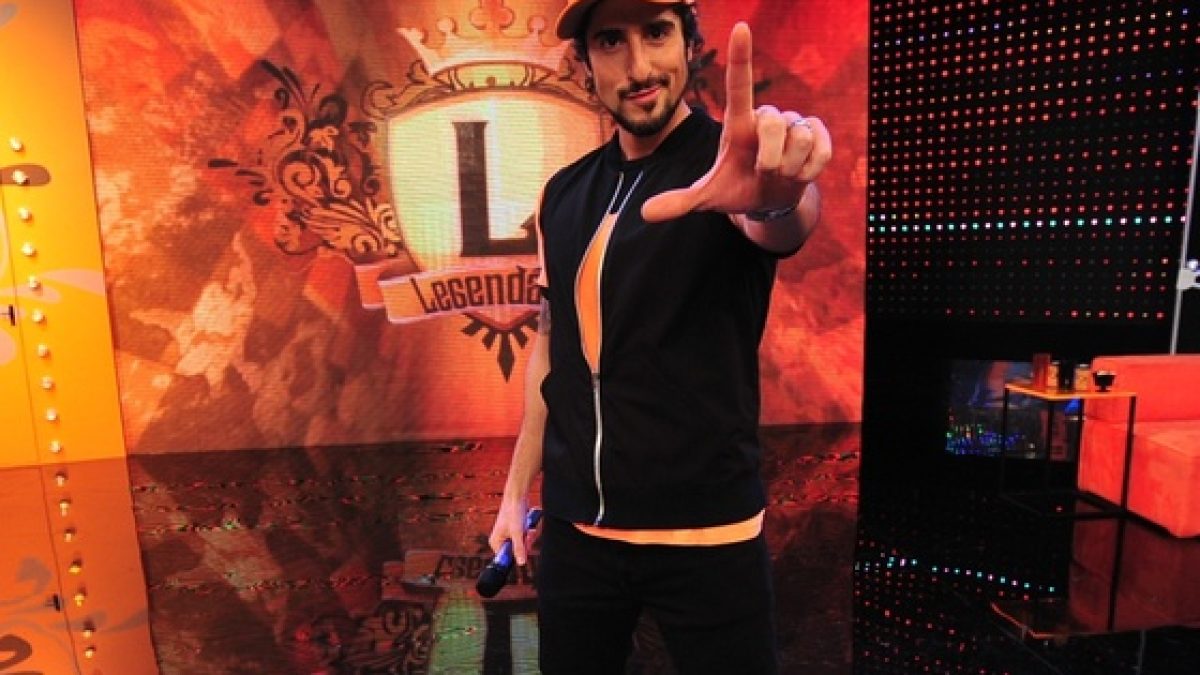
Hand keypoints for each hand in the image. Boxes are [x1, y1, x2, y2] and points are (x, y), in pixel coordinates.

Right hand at [487, 497, 537, 565]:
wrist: (517, 496)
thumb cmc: (513, 512)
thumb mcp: (517, 532)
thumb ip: (519, 548)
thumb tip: (521, 563)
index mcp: (496, 543)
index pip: (506, 558)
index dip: (517, 555)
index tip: (523, 546)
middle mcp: (501, 541)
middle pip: (517, 552)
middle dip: (525, 543)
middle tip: (528, 534)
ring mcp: (509, 536)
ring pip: (523, 545)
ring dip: (528, 537)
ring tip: (529, 529)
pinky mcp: (516, 531)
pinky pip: (525, 538)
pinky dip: (528, 533)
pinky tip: (529, 527)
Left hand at [641, 22, 831, 222]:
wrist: (770, 201)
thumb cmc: (737, 188)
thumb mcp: (707, 197)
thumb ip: (679, 202)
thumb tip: (645, 213)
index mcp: (738, 124)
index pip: (738, 85)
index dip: (740, 56)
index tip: (740, 27)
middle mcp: (767, 117)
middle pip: (774, 124)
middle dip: (769, 160)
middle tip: (764, 172)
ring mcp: (795, 123)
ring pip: (800, 140)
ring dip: (788, 169)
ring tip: (780, 174)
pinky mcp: (820, 134)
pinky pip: (820, 151)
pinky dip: (808, 172)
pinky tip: (798, 175)